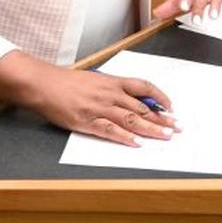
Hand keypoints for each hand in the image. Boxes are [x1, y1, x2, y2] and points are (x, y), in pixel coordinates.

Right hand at [0, 52, 178, 146]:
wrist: (44, 84)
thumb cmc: (68, 82)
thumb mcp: (95, 80)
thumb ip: (113, 89)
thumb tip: (133, 99)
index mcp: (112, 82)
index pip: (144, 87)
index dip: (160, 97)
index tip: (171, 107)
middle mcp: (110, 93)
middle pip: (142, 106)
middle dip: (162, 118)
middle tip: (177, 127)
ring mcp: (99, 107)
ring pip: (131, 118)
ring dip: (150, 129)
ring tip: (165, 136)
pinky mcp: (87, 121)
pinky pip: (110, 130)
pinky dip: (125, 137)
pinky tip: (136, 142)